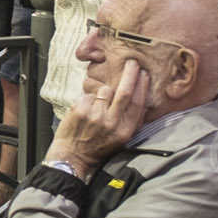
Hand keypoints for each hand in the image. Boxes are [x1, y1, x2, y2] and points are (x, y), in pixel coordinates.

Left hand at [48, 59, 148, 176]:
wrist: (73, 154)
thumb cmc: (99, 146)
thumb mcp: (122, 139)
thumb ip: (133, 121)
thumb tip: (144, 100)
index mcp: (124, 130)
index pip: (136, 104)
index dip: (141, 87)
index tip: (144, 74)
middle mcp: (111, 123)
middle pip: (124, 92)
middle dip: (130, 74)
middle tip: (132, 62)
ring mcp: (95, 115)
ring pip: (105, 90)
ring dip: (105, 92)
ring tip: (100, 104)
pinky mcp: (80, 110)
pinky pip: (90, 95)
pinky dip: (90, 99)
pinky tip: (87, 110)